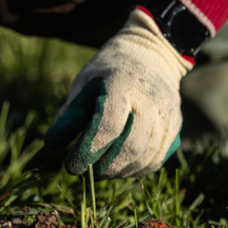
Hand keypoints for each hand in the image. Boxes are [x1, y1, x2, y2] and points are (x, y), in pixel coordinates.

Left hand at [44, 8, 191, 177]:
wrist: (151, 55)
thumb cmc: (108, 72)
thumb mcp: (85, 83)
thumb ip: (70, 113)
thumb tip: (52, 143)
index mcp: (122, 84)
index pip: (108, 125)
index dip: (87, 150)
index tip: (70, 165)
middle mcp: (149, 100)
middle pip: (130, 146)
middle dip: (104, 166)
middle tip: (85, 172)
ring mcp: (166, 114)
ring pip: (146, 156)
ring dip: (119, 172)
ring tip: (100, 172)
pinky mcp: (174, 126)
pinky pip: (157, 158)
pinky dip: (136, 170)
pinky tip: (119, 169)